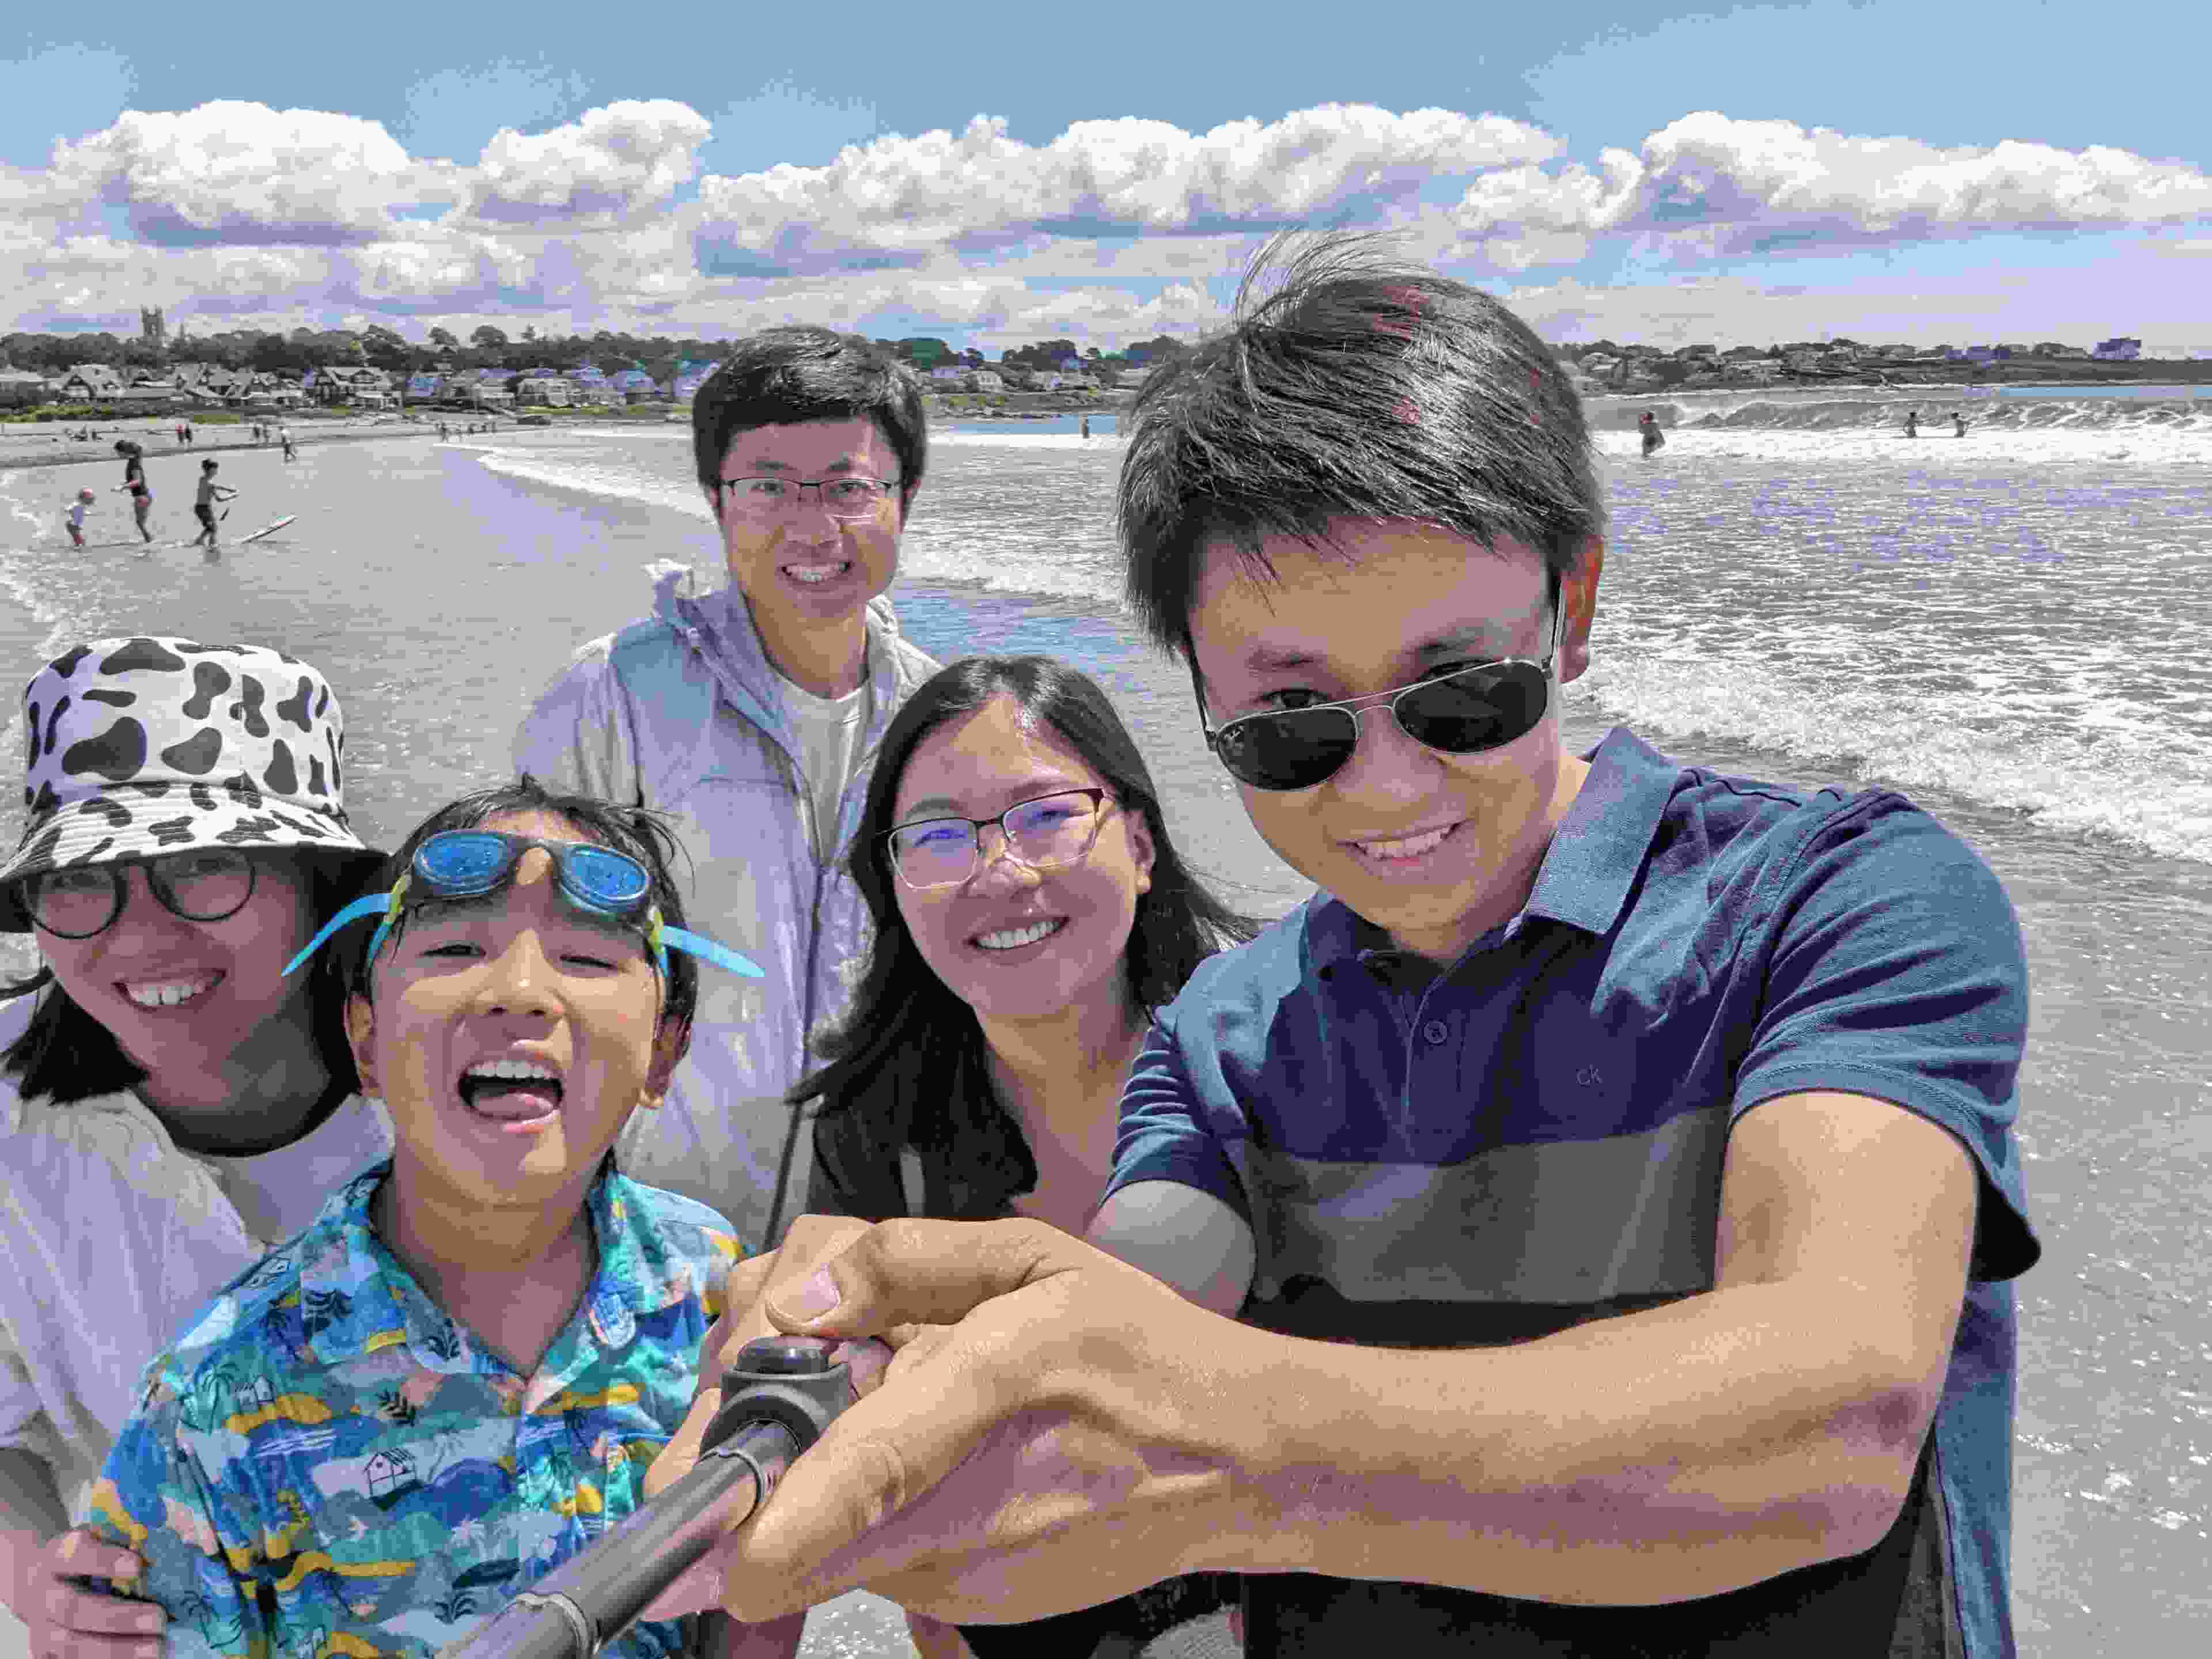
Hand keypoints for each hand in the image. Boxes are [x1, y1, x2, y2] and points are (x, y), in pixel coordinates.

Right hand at [0, 1528, 162, 1658]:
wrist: (36, 1581)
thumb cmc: (80, 1560)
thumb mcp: (95, 1542)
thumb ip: (123, 1546)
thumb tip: (165, 1558)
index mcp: (56, 1556)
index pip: (76, 1555)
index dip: (104, 1560)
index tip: (138, 1565)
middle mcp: (43, 1594)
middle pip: (74, 1609)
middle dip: (119, 1617)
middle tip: (159, 1619)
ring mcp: (40, 1627)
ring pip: (71, 1644)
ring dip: (116, 1649)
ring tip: (156, 1648)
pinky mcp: (44, 1651)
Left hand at [649, 1214, 1272, 1626]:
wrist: (1239, 1462)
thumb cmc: (1138, 1347)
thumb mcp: (1035, 1257)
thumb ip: (906, 1261)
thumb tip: (797, 1299)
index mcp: (986, 1389)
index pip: (852, 1475)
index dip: (754, 1519)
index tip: (675, 1530)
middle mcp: (960, 1509)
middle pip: (800, 1522)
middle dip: (767, 1456)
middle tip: (800, 1373)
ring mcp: (960, 1575)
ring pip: (829, 1538)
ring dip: (818, 1477)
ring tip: (883, 1400)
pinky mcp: (965, 1605)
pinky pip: (876, 1553)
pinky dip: (869, 1505)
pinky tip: (927, 1451)